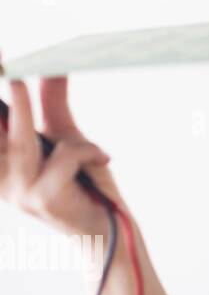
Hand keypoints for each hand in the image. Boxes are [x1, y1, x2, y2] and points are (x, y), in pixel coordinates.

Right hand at [1, 72, 126, 237]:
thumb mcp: (66, 138)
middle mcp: (3, 181)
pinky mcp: (44, 200)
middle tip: (1, 64)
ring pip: (21, 141)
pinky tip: (103, 158)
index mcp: (2, 167)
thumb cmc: (86, 183)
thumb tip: (50, 64)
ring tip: (28, 77)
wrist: (111, 230)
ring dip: (22, 105)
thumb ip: (50, 104)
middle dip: (2, 99)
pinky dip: (87, 150)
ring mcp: (19, 193)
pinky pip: (65, 157)